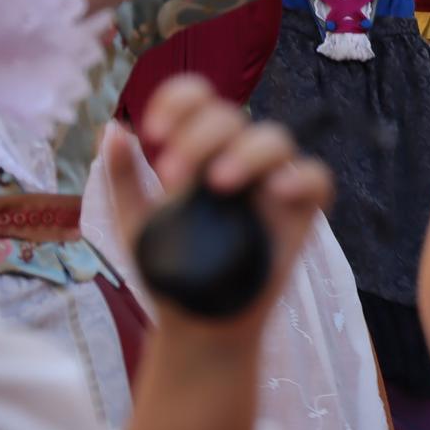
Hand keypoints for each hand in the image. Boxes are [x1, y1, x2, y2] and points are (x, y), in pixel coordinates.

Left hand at [105, 76, 334, 330]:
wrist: (196, 329)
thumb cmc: (170, 273)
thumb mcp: (136, 224)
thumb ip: (123, 178)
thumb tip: (112, 130)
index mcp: (199, 150)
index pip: (198, 100)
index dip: (177, 102)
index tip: (153, 134)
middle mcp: (237, 159)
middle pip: (231, 116)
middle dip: (199, 136)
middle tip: (172, 176)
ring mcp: (271, 186)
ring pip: (276, 138)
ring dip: (246, 151)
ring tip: (218, 184)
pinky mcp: (300, 216)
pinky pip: (318, 180)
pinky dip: (304, 178)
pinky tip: (279, 193)